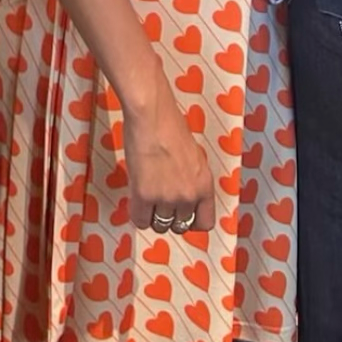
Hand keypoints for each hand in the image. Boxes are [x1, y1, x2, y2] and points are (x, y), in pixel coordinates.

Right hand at [123, 71, 215, 232]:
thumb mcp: (194, 157)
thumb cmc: (170, 127)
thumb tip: (184, 196)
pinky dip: (138, 214)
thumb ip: (192, 180)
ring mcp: (166, 197)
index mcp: (205, 185)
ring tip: (148, 197)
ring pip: (160, 225)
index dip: (192, 222)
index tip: (182, 215)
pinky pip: (141, 220)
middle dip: (170, 216)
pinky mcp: (144, 195)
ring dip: (153, 214)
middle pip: (180, 225)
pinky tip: (136, 199)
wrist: (151, 115)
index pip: (205, 223)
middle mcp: (189, 195)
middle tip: (160, 201)